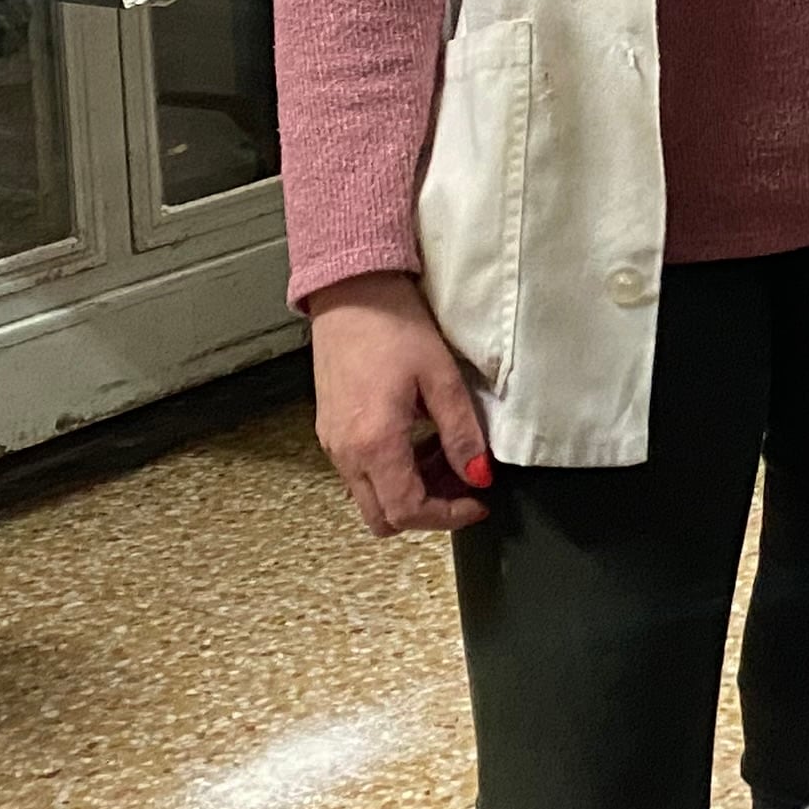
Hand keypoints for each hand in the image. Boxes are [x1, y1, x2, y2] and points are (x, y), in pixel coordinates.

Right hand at [308, 274, 493, 535]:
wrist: (349, 291)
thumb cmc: (393, 325)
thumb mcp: (440, 377)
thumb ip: (461, 432)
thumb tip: (478, 474)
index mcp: (374, 443)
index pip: (408, 511)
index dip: (448, 516)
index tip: (478, 500)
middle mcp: (345, 453)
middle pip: (383, 517)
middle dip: (428, 511)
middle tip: (463, 483)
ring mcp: (332, 443)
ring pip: (371, 497)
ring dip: (410, 491)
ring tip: (447, 455)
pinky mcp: (329, 430)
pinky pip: (360, 472)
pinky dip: (392, 471)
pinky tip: (419, 439)